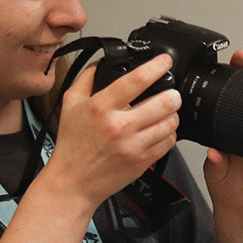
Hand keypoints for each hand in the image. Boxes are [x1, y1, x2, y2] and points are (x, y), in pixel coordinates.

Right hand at [43, 54, 181, 210]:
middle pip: (164, 101)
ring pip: (171, 122)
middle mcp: (119, 126)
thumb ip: (87, 78)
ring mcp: (133, 146)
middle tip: (170, 92)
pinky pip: (169, 142)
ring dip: (172, 114)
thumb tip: (103, 61)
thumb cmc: (72, 144)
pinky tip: (158, 130)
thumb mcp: (70, 103)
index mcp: (101, 107)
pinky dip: (168, 133)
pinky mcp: (142, 161)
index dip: (157, 66)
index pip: (136, 80)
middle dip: (172, 94)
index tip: (165, 61)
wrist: (73, 182)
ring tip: (164, 112)